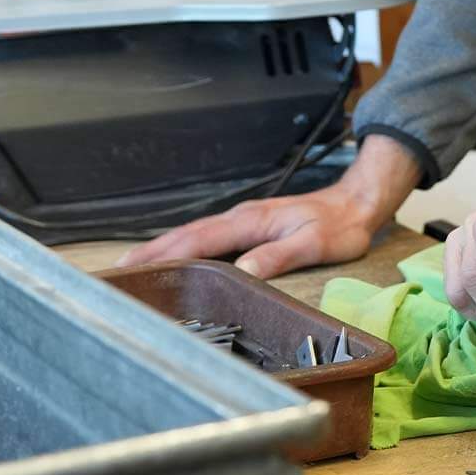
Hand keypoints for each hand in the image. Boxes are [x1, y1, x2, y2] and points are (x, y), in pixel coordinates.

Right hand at [119, 138, 417, 277]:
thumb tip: (242, 272)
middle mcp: (240, 217)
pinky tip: (176, 258)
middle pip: (187, 236)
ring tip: (135, 267)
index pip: (199, 241)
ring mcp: (242, 220)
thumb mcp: (314, 244)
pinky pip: (207, 237)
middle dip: (152, 252)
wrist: (357, 202)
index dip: (167, 255)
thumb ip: (277, 256)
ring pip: (194, 235)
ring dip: (163, 249)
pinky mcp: (248, 225)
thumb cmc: (339, 226)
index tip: (137, 268)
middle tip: (119, 272)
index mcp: (250, 222)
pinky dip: (184, 247)